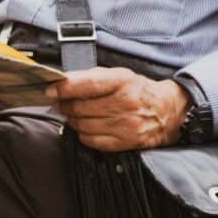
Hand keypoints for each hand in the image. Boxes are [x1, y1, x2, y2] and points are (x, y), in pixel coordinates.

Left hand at [45, 67, 189, 151]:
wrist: (167, 111)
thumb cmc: (138, 91)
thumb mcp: (119, 75)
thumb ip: (90, 77)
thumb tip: (62, 82)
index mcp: (123, 82)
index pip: (87, 85)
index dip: (64, 88)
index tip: (50, 91)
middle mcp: (125, 103)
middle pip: (81, 108)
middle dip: (65, 105)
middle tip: (62, 103)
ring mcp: (125, 125)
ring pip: (83, 125)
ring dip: (73, 120)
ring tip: (76, 114)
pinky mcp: (125, 142)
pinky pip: (91, 140)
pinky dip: (83, 134)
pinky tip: (87, 126)